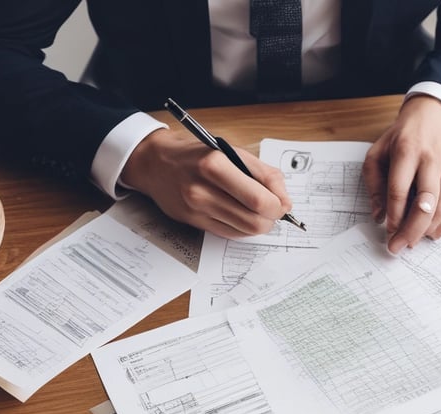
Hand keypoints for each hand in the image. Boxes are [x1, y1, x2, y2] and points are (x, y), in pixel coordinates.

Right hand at [121, 128, 291, 238]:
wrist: (156, 163)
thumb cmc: (197, 154)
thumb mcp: (231, 151)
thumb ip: (263, 173)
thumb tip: (285, 200)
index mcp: (215, 165)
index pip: (260, 199)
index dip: (279, 205)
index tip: (283, 202)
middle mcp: (203, 190)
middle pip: (254, 220)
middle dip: (272, 218)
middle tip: (273, 209)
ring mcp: (197, 209)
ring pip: (245, 230)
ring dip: (259, 224)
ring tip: (258, 211)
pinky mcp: (194, 223)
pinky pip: (231, 234)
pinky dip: (243, 228)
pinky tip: (241, 215)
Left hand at [363, 95, 440, 253]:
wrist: (432, 118)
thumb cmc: (400, 140)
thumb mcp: (377, 154)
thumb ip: (374, 185)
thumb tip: (379, 216)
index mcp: (406, 150)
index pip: (399, 189)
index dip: (394, 215)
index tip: (388, 232)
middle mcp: (432, 159)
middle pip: (426, 202)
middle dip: (412, 229)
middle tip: (400, 246)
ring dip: (427, 229)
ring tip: (413, 242)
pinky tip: (432, 233)